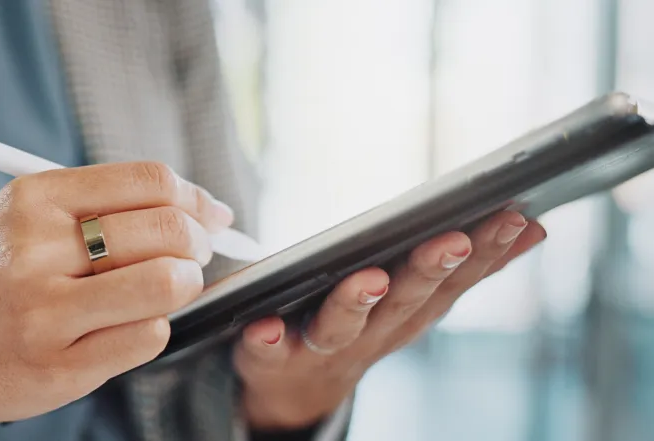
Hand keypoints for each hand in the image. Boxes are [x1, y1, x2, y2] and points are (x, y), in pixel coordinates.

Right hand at [0, 162, 231, 440]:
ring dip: (180, 290)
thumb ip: (101, 206)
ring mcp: (46, 310)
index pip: (149, 180)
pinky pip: (148, 337)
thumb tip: (204, 209)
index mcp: (33, 198)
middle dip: (197, 246)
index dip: (194, 200)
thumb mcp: (23, 221)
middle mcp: (36, 248)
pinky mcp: (59, 365)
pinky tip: (119, 330)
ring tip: (159, 294)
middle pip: (166, 231)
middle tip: (190, 259)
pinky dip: (150, 331)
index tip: (210, 217)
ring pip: (166, 285)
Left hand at [234, 211, 547, 430]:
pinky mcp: (270, 357)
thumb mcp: (414, 296)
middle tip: (453, 242)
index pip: (454, 279)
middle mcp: (373, 332)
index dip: (487, 253)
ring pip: (343, 326)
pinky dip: (268, 339)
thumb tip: (530, 224)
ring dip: (357, 302)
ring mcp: (322, 347)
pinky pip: (268, 350)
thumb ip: (461, 266)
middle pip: (405, 300)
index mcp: (409, 310)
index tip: (514, 218)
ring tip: (369, 278)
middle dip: (432, 270)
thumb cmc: (359, 321)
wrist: (293, 388)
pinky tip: (266, 326)